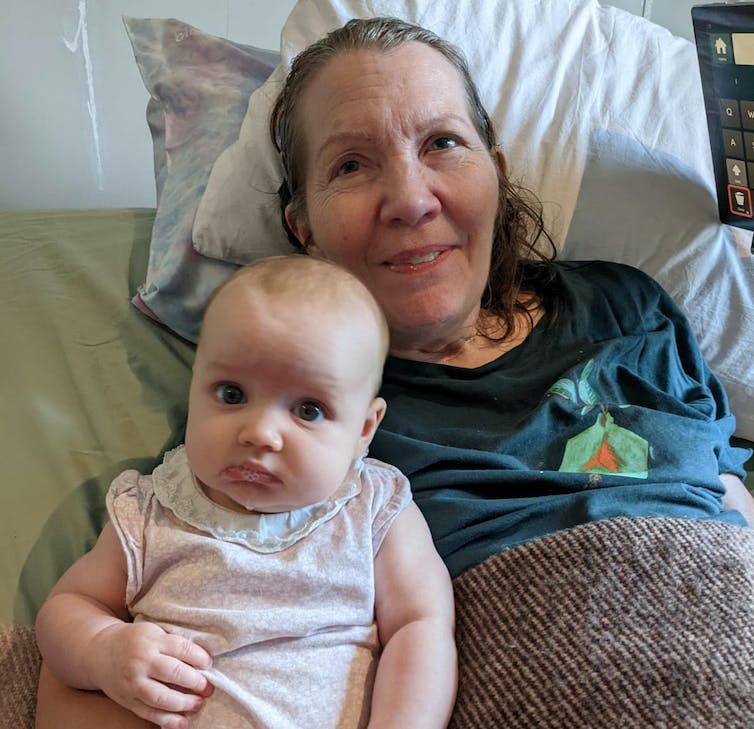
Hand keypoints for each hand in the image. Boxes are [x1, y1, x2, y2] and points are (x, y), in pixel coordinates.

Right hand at [90, 621, 213, 728]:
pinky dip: (167, 720)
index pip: (182, 649)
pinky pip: (148, 713)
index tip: (208, 664)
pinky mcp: (127, 700)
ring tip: (199, 703)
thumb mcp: (153, 632)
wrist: (99, 652)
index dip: (200, 658)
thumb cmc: (134, 640)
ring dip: (184, 703)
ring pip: (162, 697)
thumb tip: (202, 662)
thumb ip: (173, 644)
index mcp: (151, 640)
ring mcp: (133, 683)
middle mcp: (141, 661)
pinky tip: (182, 721)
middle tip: (208, 687)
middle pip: (174, 673)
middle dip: (196, 682)